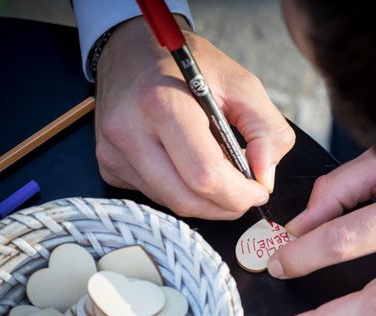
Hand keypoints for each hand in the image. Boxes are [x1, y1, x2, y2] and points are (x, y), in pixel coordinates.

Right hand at [94, 17, 294, 218]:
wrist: (131, 48)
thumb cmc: (186, 64)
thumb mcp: (241, 83)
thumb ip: (267, 130)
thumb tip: (264, 178)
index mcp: (163, 104)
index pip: (205, 175)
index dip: (239, 194)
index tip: (258, 190)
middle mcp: (129, 131)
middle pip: (186, 199)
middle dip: (224, 207)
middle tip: (244, 194)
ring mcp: (113, 151)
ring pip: (170, 203)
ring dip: (204, 201)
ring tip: (219, 175)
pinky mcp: (108, 164)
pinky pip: (153, 196)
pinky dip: (180, 191)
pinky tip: (187, 167)